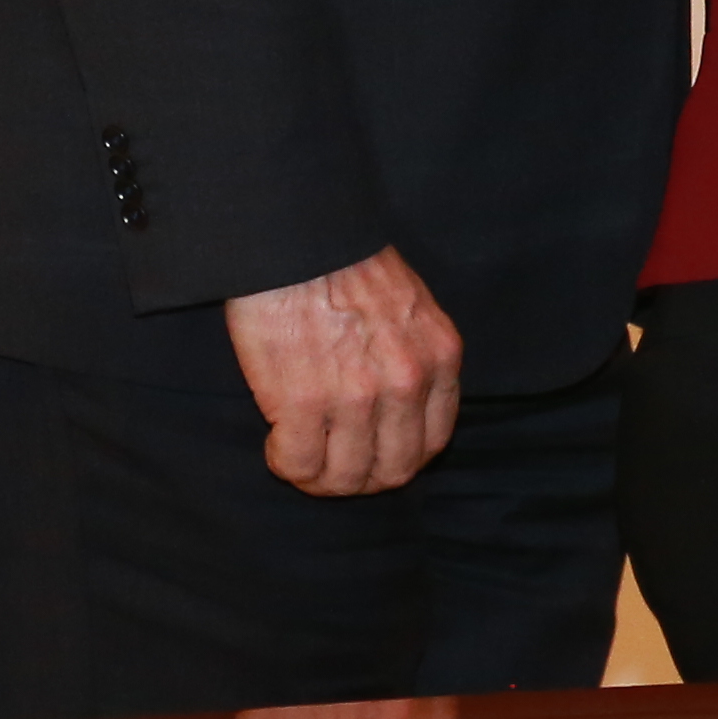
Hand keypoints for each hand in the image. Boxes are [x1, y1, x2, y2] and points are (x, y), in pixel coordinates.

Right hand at [223, 246, 464, 497]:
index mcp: (440, 358)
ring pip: (343, 478)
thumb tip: (404, 411)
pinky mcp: (301, 400)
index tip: (370, 455)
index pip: (432, 442)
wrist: (298, 238)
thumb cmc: (348, 267)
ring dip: (319, 478)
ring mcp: (356, 396)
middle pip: (392, 472)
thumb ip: (417, 358)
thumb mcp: (413, 309)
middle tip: (330, 466)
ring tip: (301, 457)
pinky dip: (286, 463)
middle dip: (360, 480)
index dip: (397, 460)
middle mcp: (407, 382)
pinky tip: (277, 442)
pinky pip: (297, 464)